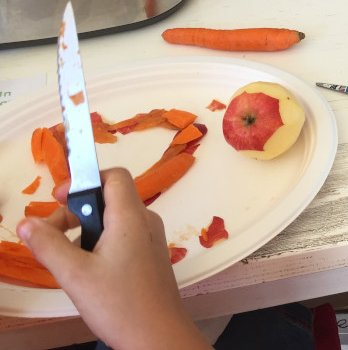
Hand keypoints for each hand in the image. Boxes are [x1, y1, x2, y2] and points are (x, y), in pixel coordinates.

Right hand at [16, 169, 209, 348]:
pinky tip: (85, 268)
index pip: (114, 176)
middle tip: (49, 236)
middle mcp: (145, 221)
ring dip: (84, 229)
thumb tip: (27, 222)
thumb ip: (48, 245)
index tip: (58, 200)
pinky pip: (122, 235)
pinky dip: (99, 241)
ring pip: (113, 218)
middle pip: (109, 197)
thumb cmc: (119, 304)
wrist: (158, 336)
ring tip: (63, 257)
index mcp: (131, 217)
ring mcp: (150, 238)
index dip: (84, 180)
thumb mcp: (75, 275)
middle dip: (75, 210)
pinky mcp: (149, 255)